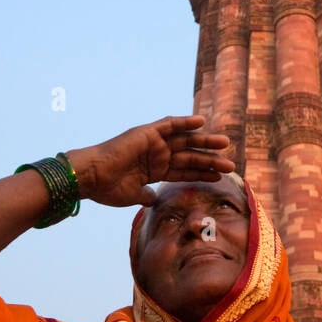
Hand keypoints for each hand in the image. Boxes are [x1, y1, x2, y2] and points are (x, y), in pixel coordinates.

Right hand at [66, 115, 234, 207]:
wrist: (91, 176)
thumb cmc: (107, 188)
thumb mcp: (132, 196)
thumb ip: (145, 196)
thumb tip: (153, 199)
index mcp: (153, 171)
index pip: (184, 171)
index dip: (202, 173)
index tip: (220, 177)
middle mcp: (156, 155)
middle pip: (189, 156)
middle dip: (209, 160)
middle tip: (230, 163)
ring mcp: (153, 143)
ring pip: (185, 141)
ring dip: (204, 141)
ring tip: (225, 143)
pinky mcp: (147, 133)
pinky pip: (169, 124)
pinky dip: (185, 122)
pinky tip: (201, 121)